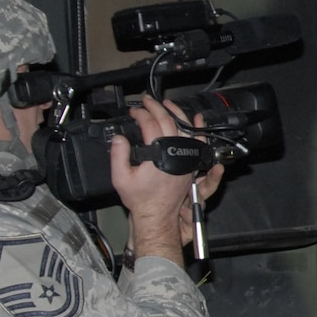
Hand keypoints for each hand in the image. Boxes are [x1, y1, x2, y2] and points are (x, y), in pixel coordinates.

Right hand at [110, 96, 199, 267]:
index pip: (150, 125)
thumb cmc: (140, 199)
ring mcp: (185, 158)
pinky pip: (198, 141)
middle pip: (167, 121)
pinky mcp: (190, 164)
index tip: (133, 112)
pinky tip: (196, 118)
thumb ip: (118, 155)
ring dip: (175, 112)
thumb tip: (119, 138)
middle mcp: (174, 154)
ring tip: (165, 103)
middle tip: (147, 101)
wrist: (157, 215)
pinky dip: (198, 128)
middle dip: (156, 107)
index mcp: (157, 155)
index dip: (140, 114)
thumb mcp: (120, 178)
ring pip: (184, 127)